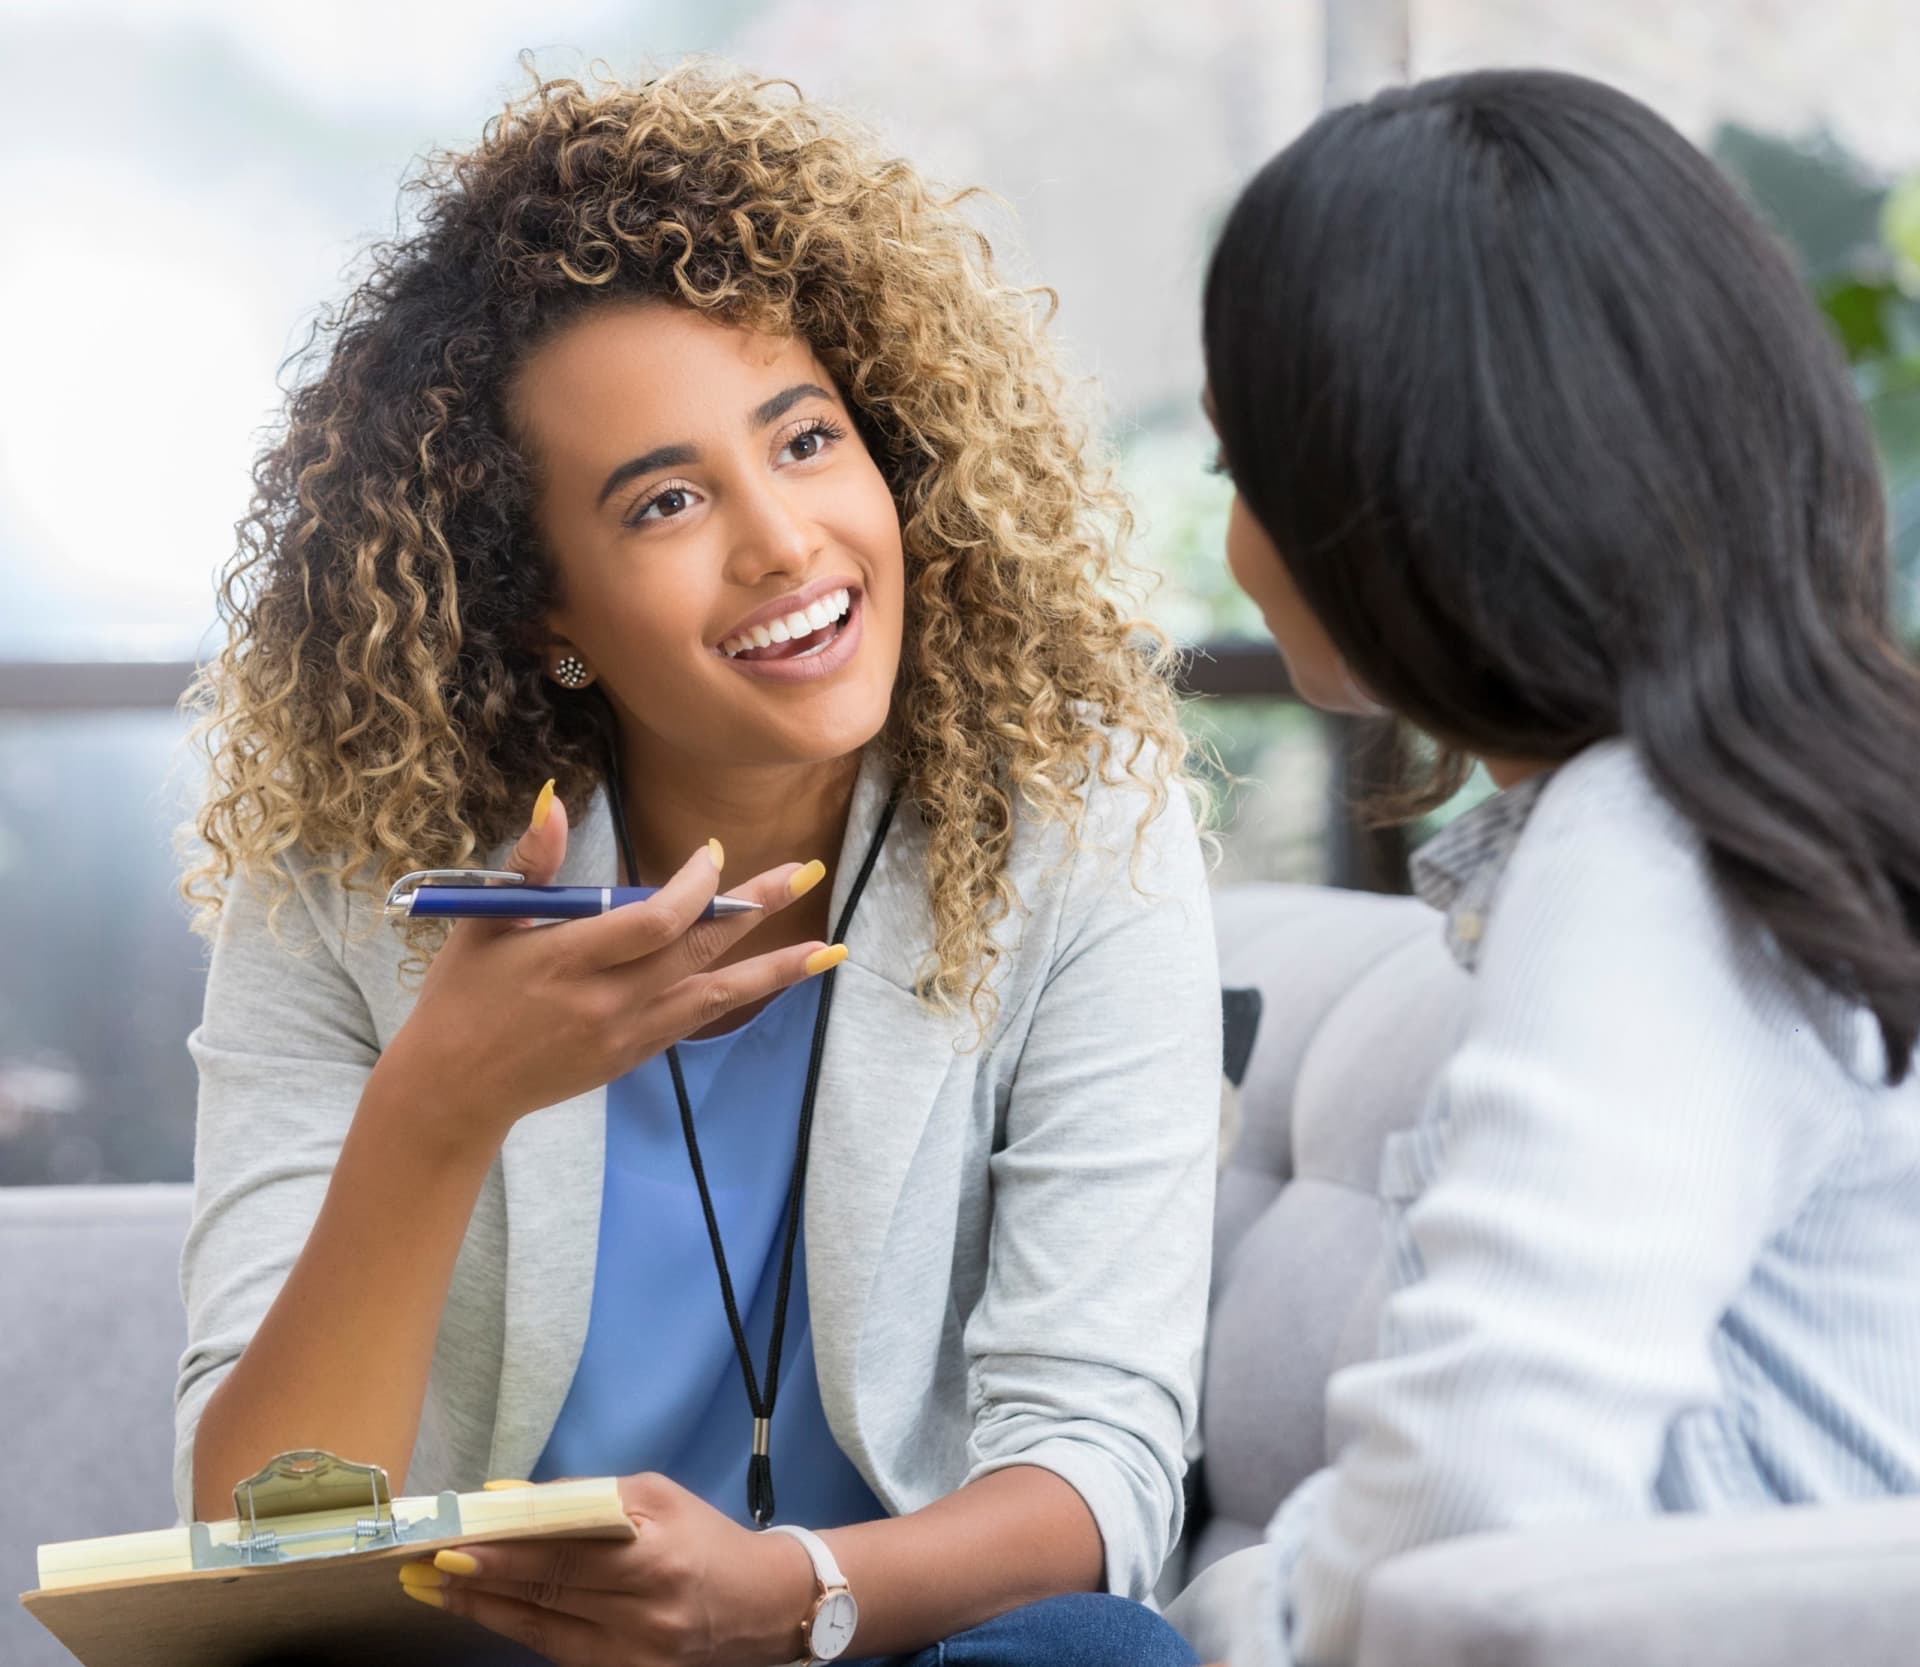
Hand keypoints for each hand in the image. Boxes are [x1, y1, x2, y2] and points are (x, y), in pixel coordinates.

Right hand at [369, 782, 840, 1150]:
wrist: (454, 1090)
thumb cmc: (462, 995)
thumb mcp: (484, 921)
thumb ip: (530, 864)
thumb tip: (556, 801)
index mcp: (567, 958)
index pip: (654, 919)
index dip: (695, 885)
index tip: (714, 854)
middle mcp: (606, 1000)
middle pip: (697, 949)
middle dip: (754, 908)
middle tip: (806, 870)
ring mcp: (625, 1034)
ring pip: (715, 994)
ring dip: (774, 969)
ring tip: (828, 951)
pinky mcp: (633, 1056)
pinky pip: (697, 1019)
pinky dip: (738, 996)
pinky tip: (775, 978)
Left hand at [398, 1472, 817, 1666]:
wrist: (759, 1606)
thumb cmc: (703, 1538)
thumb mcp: (656, 1496)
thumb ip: (583, 1496)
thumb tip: (509, 1498)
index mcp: (655, 1557)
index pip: (565, 1554)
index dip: (504, 1553)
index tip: (452, 1544)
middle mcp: (643, 1613)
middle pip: (546, 1596)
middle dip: (478, 1581)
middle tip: (422, 1566)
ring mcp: (633, 1656)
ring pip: (541, 1631)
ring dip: (482, 1610)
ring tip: (431, 1591)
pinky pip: (558, 1651)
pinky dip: (517, 1628)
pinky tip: (484, 1610)